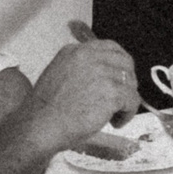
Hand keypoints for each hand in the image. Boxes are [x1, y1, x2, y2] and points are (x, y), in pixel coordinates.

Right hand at [27, 35, 138, 151]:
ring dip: (126, 100)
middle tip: (120, 99)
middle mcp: (88, 56)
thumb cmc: (46, 110)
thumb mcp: (59, 75)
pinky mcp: (111, 92)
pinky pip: (132, 100)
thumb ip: (81, 69)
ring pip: (130, 83)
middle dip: (127, 81)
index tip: (120, 78)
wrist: (40, 126)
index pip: (110, 47)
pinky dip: (127, 113)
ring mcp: (101, 73)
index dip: (120, 63)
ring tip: (113, 115)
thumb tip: (107, 74)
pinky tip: (115, 122)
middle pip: (125, 62)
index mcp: (74, 51)